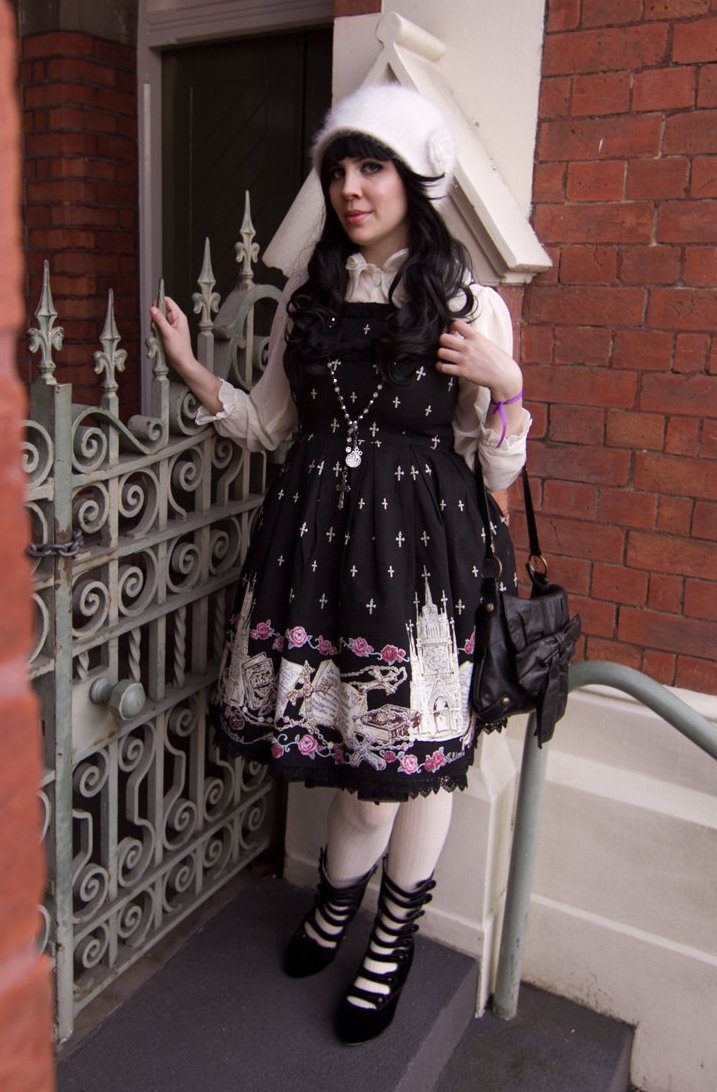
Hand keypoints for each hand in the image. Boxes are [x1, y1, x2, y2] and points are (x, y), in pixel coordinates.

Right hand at [149, 296, 222, 412]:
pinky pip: (159, 327)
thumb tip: (152, 308)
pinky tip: (158, 338)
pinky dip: (157, 331)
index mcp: (179, 316)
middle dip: (155, 316)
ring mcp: (172, 326)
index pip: (168, 301)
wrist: (182, 363)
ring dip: (155, 325)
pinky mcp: (169, 332)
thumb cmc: (179, 349)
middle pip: (162, 309)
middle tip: (155, 325)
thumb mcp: (168, 333)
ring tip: (158, 334)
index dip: (159, 301)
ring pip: (159, 319)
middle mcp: (176, 319)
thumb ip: (159, 320)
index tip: (152, 307)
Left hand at [437, 318, 521, 400]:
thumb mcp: (487, 343)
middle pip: (444, 338)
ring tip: (445, 357)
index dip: (452, 327)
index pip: (457, 324)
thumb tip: (464, 337)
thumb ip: (474, 339)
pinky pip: (443, 367)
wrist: (504, 375)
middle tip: (447, 346)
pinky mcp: (462, 371)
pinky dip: (440, 366)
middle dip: (443, 341)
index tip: (454, 333)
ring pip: (441, 352)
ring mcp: (464, 359)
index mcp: (476, 337)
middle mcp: (468, 346)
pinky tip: (443, 366)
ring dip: (441, 354)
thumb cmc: (498, 360)